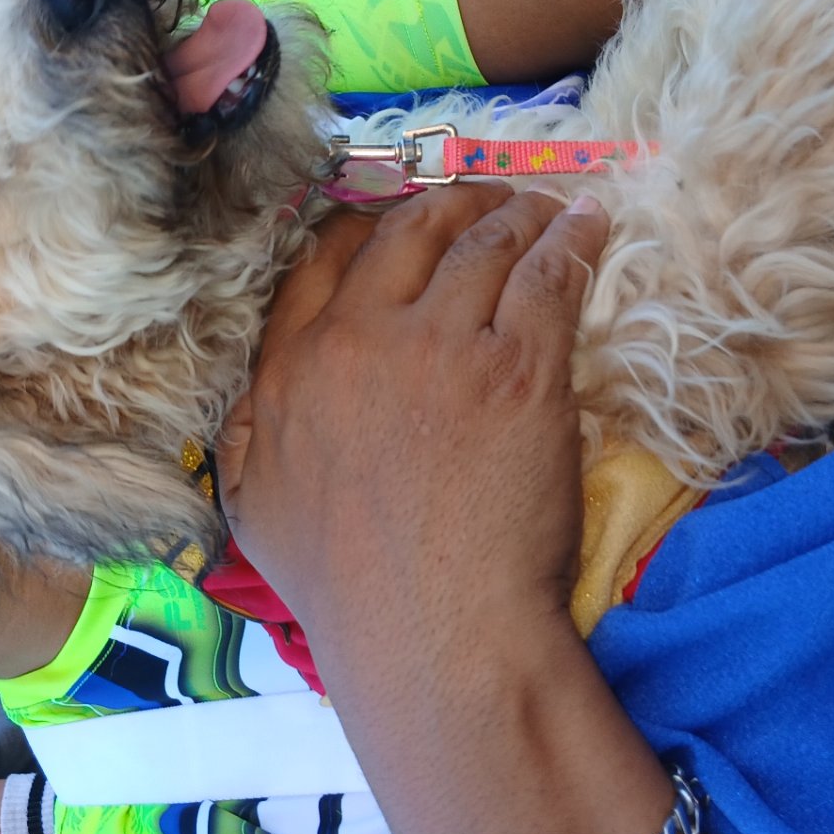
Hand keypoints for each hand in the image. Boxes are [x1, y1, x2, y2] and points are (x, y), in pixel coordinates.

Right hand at [219, 185, 606, 677]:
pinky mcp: (522, 370)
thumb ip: (246, 435)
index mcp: (290, 370)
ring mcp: (444, 347)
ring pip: (482, 244)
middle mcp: (361, 340)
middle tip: (481, 201)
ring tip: (543, 205)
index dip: (366, 224)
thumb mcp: (254, 510)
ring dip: (515, 212)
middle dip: (448, 203)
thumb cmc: (345, 591)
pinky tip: (587, 222)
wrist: (433, 632)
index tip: (397, 218)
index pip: (325, 261)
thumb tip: (252, 395)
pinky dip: (570, 239)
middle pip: (407, 233)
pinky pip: (549, 276)